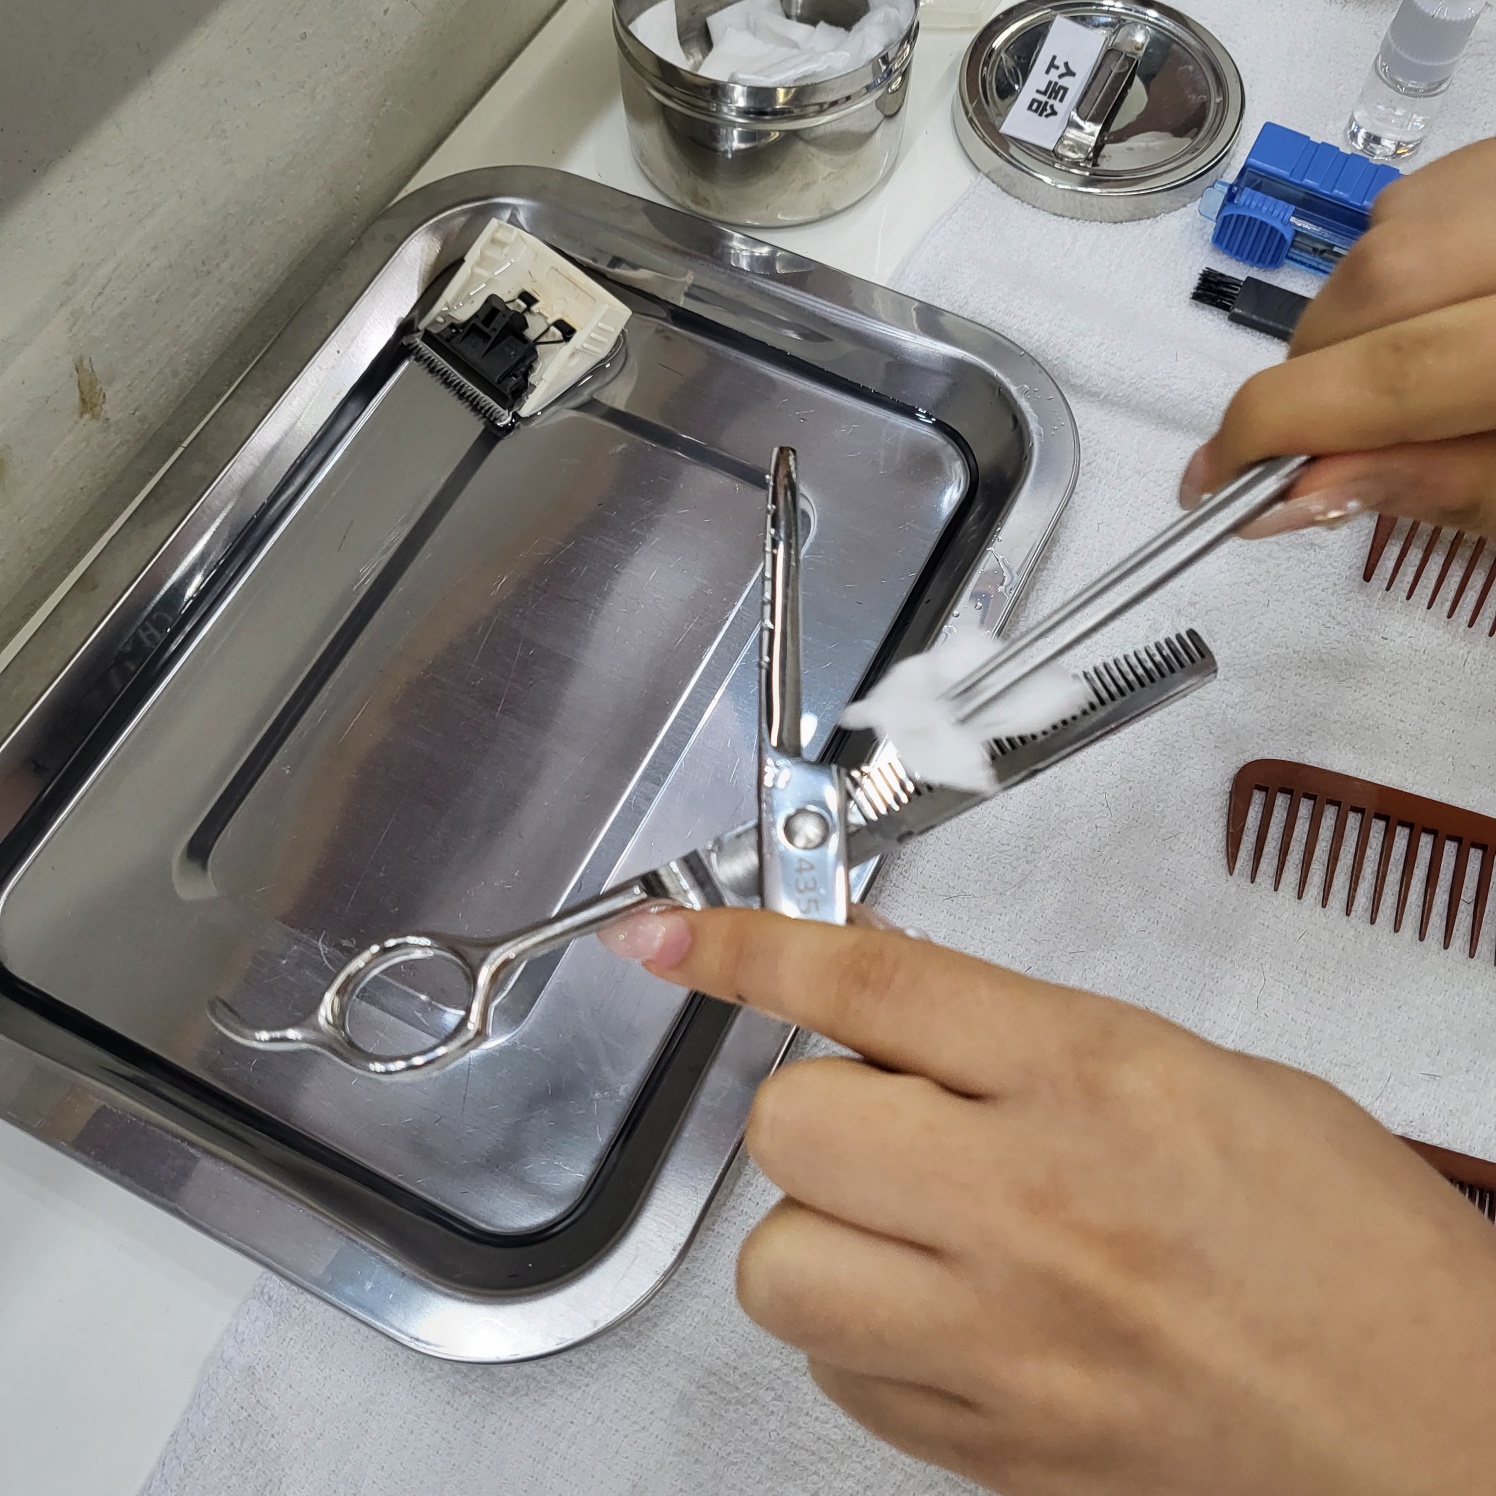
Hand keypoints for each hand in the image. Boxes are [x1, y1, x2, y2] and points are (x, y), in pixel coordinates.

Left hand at [601, 908, 1495, 1495]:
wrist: (1442, 1426)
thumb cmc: (1350, 1244)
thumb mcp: (1192, 1071)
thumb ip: (1027, 1033)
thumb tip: (888, 995)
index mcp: (1093, 1079)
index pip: (867, 981)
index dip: (748, 944)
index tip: (672, 935)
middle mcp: (1033, 1206)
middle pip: (790, 1123)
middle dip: (816, 1107)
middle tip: (889, 1114)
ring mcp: (1005, 1345)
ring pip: (782, 1266)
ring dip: (824, 1229)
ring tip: (915, 1224)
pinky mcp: (993, 1451)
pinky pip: (839, 1377)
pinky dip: (865, 1332)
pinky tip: (950, 1314)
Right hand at [1180, 136, 1495, 538]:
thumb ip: (1435, 488)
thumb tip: (1295, 492)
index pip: (1400, 374)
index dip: (1283, 428)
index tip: (1215, 479)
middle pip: (1380, 286)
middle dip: (1309, 377)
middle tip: (1297, 446)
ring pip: (1393, 232)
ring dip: (1350, 324)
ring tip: (1386, 388)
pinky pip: (1429, 197)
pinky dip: (1397, 269)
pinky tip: (1427, 321)